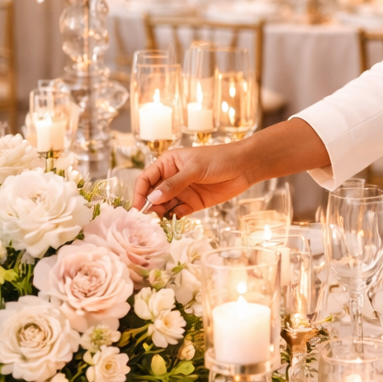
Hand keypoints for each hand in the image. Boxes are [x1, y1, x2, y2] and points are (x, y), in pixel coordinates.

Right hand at [131, 119, 330, 216]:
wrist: (245, 167)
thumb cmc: (219, 159)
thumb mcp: (194, 169)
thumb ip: (174, 184)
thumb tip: (152, 199)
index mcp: (167, 164)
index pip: (146, 179)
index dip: (140, 193)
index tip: (137, 208)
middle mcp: (171, 178)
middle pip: (152, 195)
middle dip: (149, 207)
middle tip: (148, 220)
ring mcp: (182, 192)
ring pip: (164, 206)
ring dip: (160, 215)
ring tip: (160, 222)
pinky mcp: (193, 203)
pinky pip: (178, 213)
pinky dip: (174, 218)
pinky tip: (174, 220)